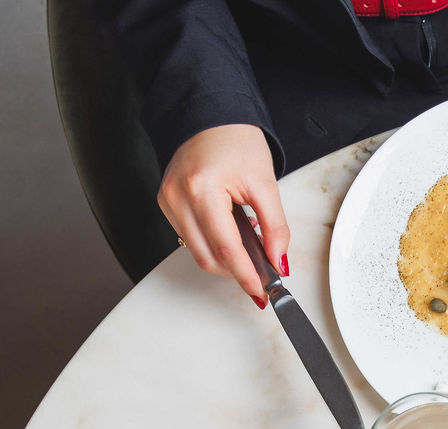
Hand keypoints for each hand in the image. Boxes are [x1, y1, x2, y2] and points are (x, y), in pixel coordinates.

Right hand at [159, 125, 289, 303]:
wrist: (209, 115)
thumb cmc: (235, 139)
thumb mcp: (264, 183)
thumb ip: (275, 227)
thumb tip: (278, 262)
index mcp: (201, 188)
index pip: (225, 248)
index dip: (245, 275)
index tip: (262, 291)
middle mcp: (178, 196)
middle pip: (207, 257)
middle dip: (236, 272)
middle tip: (261, 277)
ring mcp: (168, 200)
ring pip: (197, 253)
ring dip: (224, 261)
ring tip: (248, 254)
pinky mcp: (166, 203)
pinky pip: (190, 239)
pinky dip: (212, 246)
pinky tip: (229, 238)